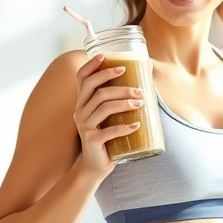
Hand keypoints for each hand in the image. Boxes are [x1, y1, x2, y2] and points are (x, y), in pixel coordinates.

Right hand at [72, 53, 143, 175]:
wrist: (95, 166)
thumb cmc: (106, 138)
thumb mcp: (108, 117)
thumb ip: (115, 102)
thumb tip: (142, 86)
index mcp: (83, 103)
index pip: (82, 78)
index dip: (91, 65)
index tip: (105, 56)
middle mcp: (80, 111)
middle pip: (95, 90)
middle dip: (115, 82)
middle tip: (137, 86)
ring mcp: (85, 126)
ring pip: (104, 107)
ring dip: (125, 103)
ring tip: (141, 103)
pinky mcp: (92, 140)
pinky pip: (109, 131)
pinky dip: (124, 127)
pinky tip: (136, 125)